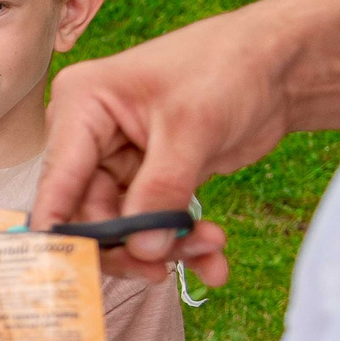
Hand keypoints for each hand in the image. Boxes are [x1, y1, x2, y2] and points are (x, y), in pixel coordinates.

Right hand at [33, 0, 339, 282]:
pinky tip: (213, 258)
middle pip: (90, 213)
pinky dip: (182, 243)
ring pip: (125, 226)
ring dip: (166, 245)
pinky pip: (155, 223)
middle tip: (167, 264)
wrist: (281, 64)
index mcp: (82, 106)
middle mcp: (91, 136)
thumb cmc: (228, 66)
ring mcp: (121, 160)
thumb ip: (161, 190)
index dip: (63, 231)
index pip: (58, 180)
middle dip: (133, 242)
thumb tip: (142, 249)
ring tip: (210, 247)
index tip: (73, 276)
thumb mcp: (192, 127)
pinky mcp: (152, 178)